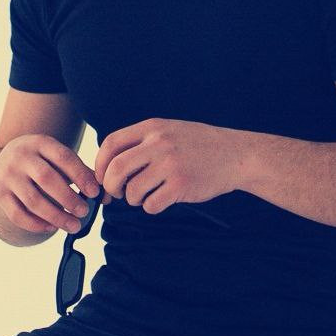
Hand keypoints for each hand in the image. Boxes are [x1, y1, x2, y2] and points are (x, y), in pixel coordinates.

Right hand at [0, 134, 100, 235]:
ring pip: (33, 200)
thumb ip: (82, 174)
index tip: (94, 193)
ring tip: (74, 225)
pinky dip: (36, 225)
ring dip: (56, 216)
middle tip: (84, 212)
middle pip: (46, 179)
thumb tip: (106, 196)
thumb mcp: (59, 159)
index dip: (81, 176)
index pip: (63, 157)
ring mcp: (7, 175)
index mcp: (40, 143)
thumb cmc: (43, 163)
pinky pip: (17, 215)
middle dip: (68, 198)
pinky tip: (52, 228)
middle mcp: (21, 156)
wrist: (4, 162)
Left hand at [94, 118, 244, 214]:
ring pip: (132, 191)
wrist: (235, 155)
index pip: (111, 144)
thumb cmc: (199, 147)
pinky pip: (151, 205)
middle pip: (116, 169)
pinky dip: (151, 207)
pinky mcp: (180, 185)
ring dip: (133, 199)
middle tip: (117, 193)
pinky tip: (163, 199)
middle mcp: (159, 144)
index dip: (100, 164)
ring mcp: (170, 165)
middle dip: (111, 187)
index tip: (102, 177)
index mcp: (152, 127)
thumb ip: (142, 142)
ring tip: (147, 195)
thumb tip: (110, 166)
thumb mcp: (169, 131)